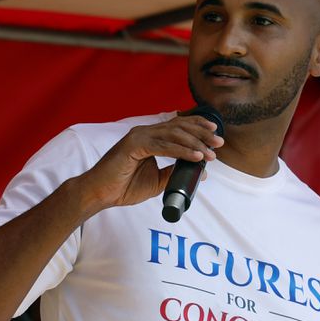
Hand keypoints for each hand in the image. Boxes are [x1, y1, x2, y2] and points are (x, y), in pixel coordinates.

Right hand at [75, 115, 223, 211]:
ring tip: (210, 153)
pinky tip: (196, 156)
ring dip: (195, 143)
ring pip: (174, 134)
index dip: (198, 127)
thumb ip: (175, 173)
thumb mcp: (156, 181)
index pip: (178, 126)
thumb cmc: (123, 187)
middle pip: (179, 126)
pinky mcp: (134, 145)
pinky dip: (182, 151)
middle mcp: (145, 132)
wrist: (100, 194)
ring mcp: (139, 136)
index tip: (215, 135)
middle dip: (202, 133)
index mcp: (150, 137)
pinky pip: (164, 146)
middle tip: (219, 142)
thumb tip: (200, 172)